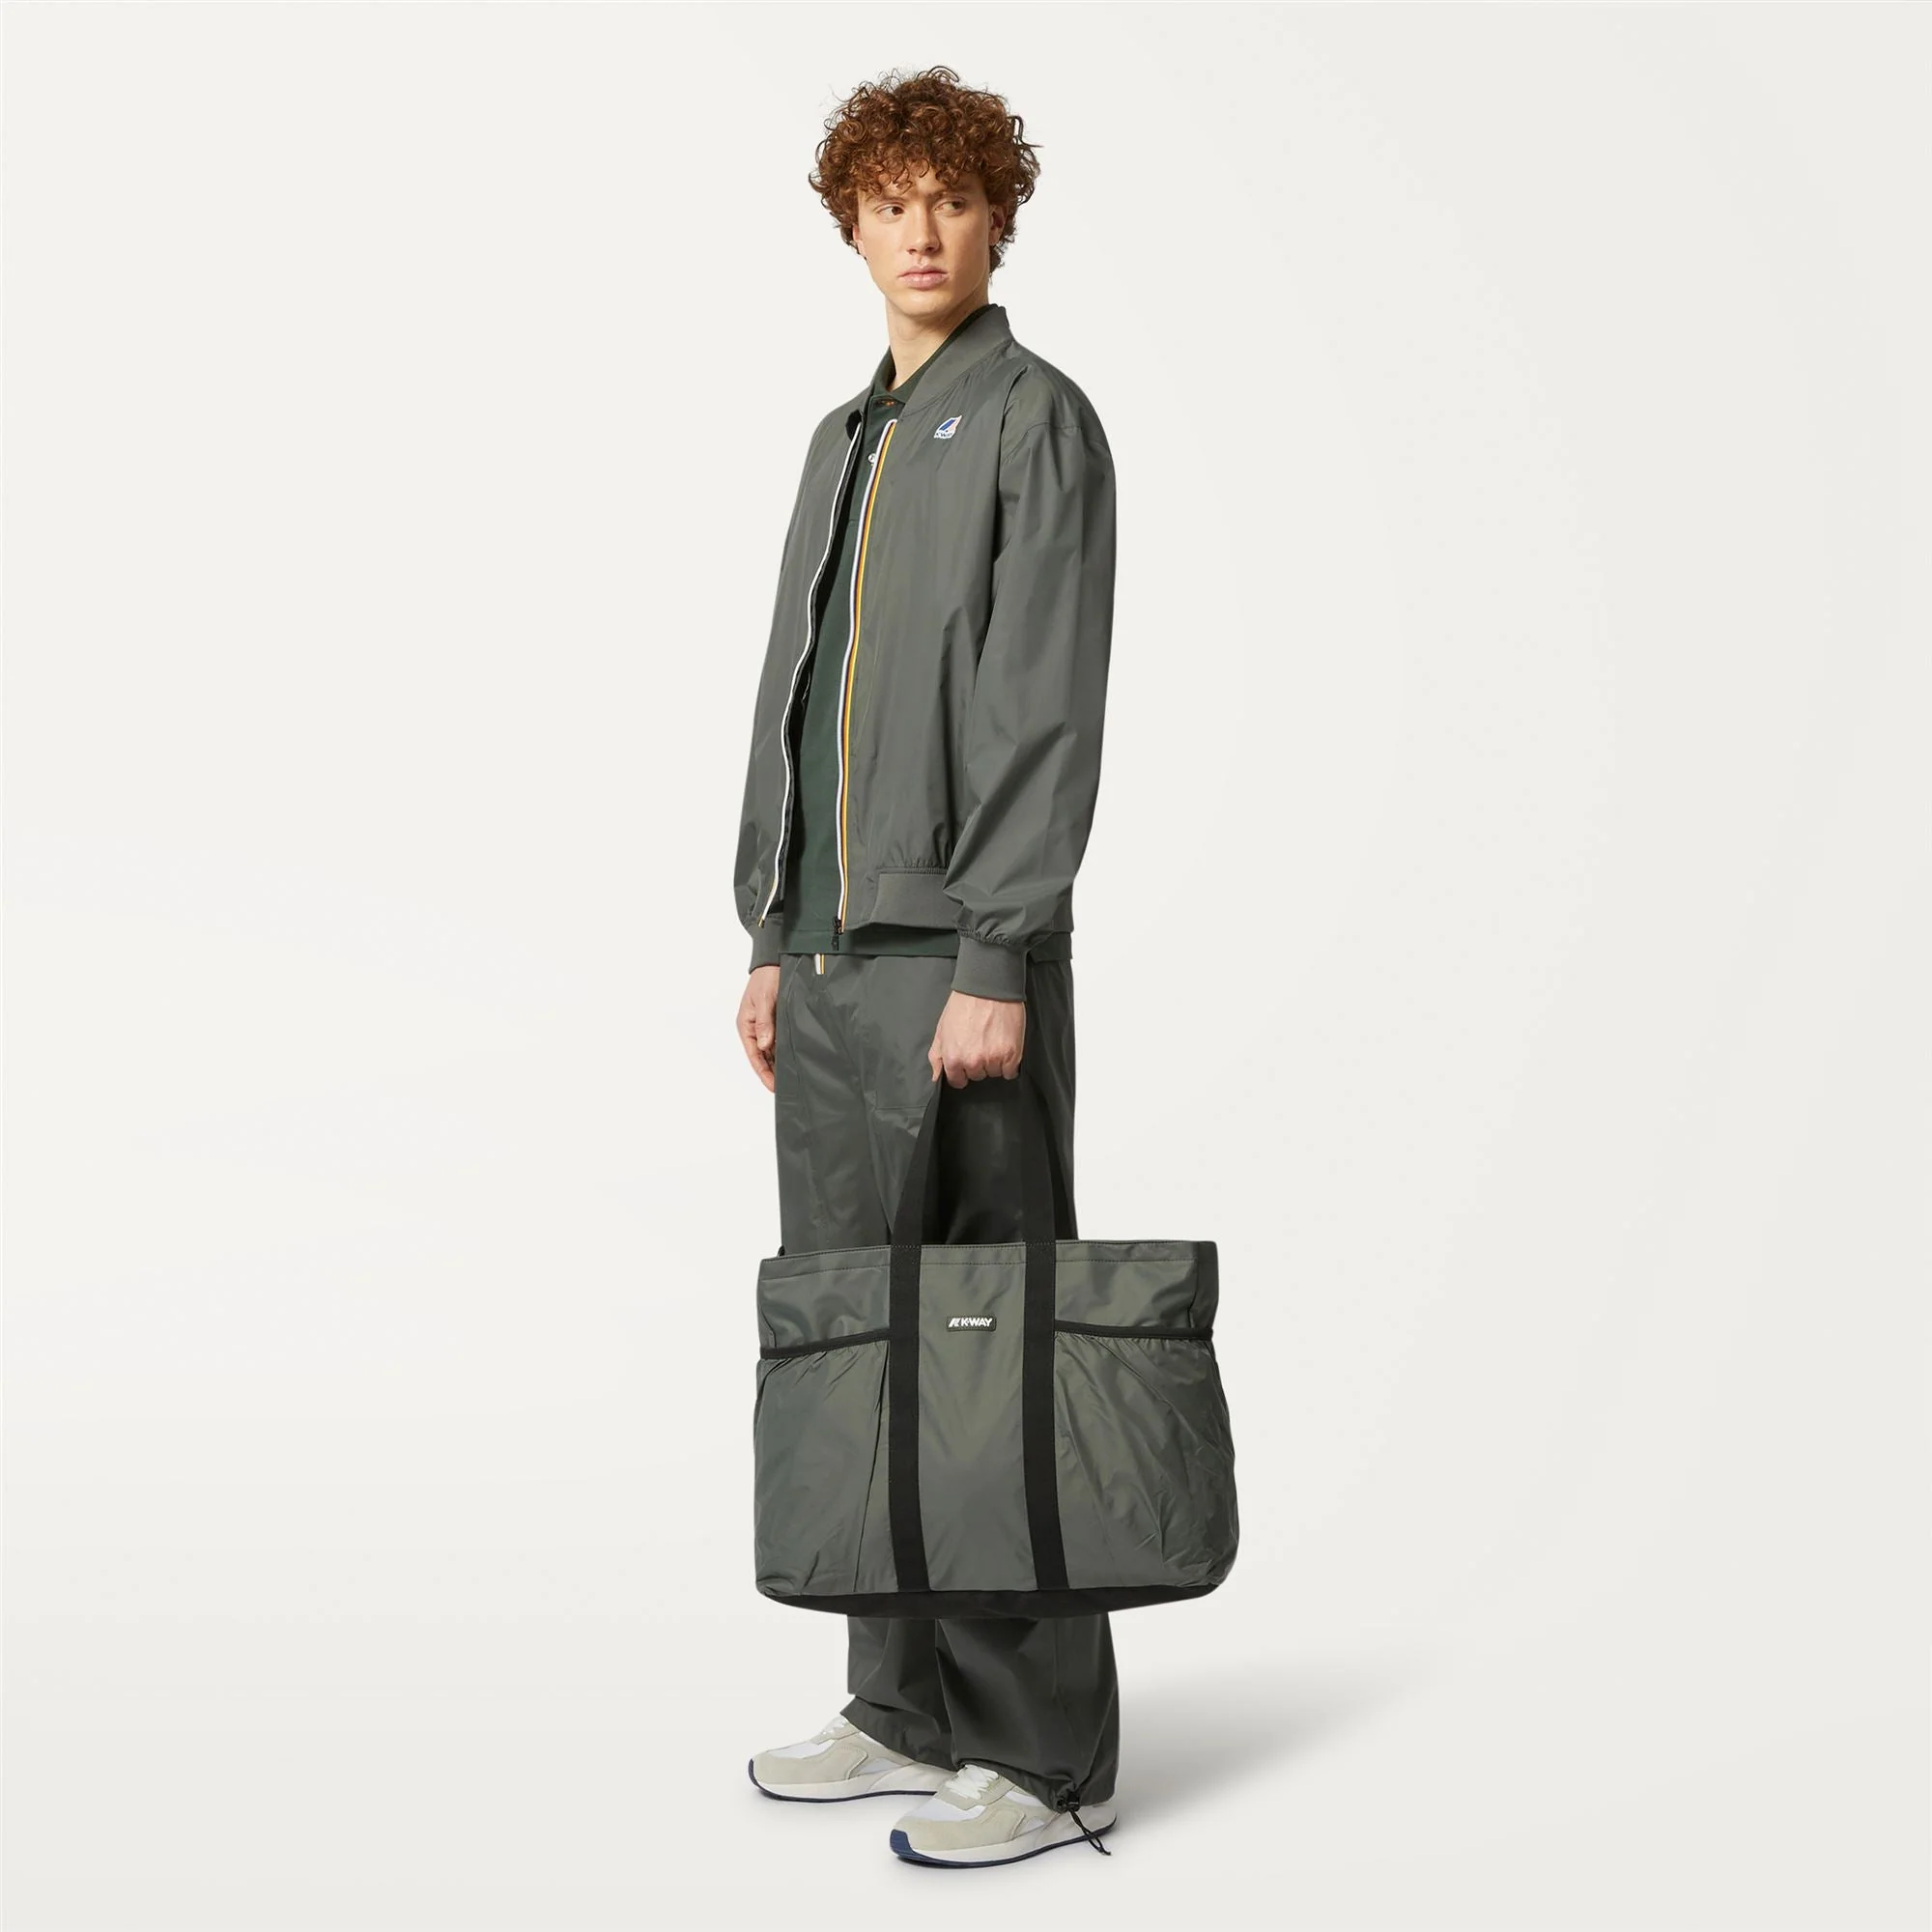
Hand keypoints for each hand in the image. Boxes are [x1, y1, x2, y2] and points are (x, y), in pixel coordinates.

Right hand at [738, 964, 779, 1090]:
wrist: (774, 962)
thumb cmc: (765, 978)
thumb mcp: (763, 1000)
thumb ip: (764, 1023)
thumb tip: (764, 1044)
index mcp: (746, 1025)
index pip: (754, 1055)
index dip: (764, 1072)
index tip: (773, 1086)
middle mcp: (754, 1029)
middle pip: (762, 1057)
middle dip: (772, 1072)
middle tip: (785, 1088)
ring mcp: (765, 1026)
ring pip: (771, 1051)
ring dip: (778, 1064)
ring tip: (791, 1078)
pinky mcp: (775, 1022)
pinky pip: (778, 1042)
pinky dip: (783, 1052)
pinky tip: (793, 1060)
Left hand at [929, 988, 1025, 1085]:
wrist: (988, 987)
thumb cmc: (964, 1004)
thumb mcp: (942, 1029)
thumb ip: (937, 1056)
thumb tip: (936, 1077)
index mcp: (953, 1058)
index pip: (957, 1081)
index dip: (962, 1071)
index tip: (967, 1059)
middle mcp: (973, 1063)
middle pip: (977, 1076)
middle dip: (978, 1063)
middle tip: (981, 1043)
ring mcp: (993, 1060)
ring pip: (994, 1073)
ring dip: (995, 1062)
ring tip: (993, 1040)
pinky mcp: (1012, 1055)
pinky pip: (1010, 1071)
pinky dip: (1009, 1063)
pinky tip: (1005, 1046)